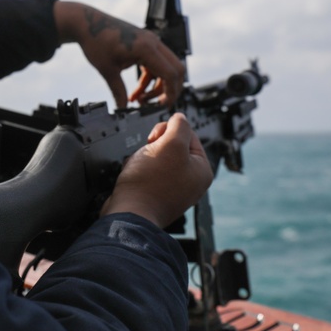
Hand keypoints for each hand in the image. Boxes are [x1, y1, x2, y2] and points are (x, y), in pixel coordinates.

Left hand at [53, 1, 185, 107]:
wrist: (87, 23)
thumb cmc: (96, 41)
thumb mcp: (107, 71)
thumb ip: (118, 91)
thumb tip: (123, 108)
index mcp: (146, 48)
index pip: (171, 74)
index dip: (170, 93)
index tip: (162, 106)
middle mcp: (153, 43)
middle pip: (176, 70)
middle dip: (169, 90)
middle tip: (156, 105)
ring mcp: (150, 42)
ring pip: (166, 69)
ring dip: (157, 87)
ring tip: (139, 100)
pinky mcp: (145, 44)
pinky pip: (155, 65)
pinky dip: (149, 80)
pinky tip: (136, 92)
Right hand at [99, 113, 213, 227]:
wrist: (128, 213)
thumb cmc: (150, 182)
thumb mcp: (171, 143)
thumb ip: (179, 125)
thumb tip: (180, 118)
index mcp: (202, 170)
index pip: (188, 134)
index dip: (169, 130)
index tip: (156, 139)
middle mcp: (192, 182)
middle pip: (174, 146)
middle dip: (155, 145)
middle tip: (148, 153)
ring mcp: (175, 190)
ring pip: (158, 158)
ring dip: (145, 156)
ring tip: (139, 167)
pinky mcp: (157, 195)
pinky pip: (149, 173)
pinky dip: (140, 170)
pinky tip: (135, 176)